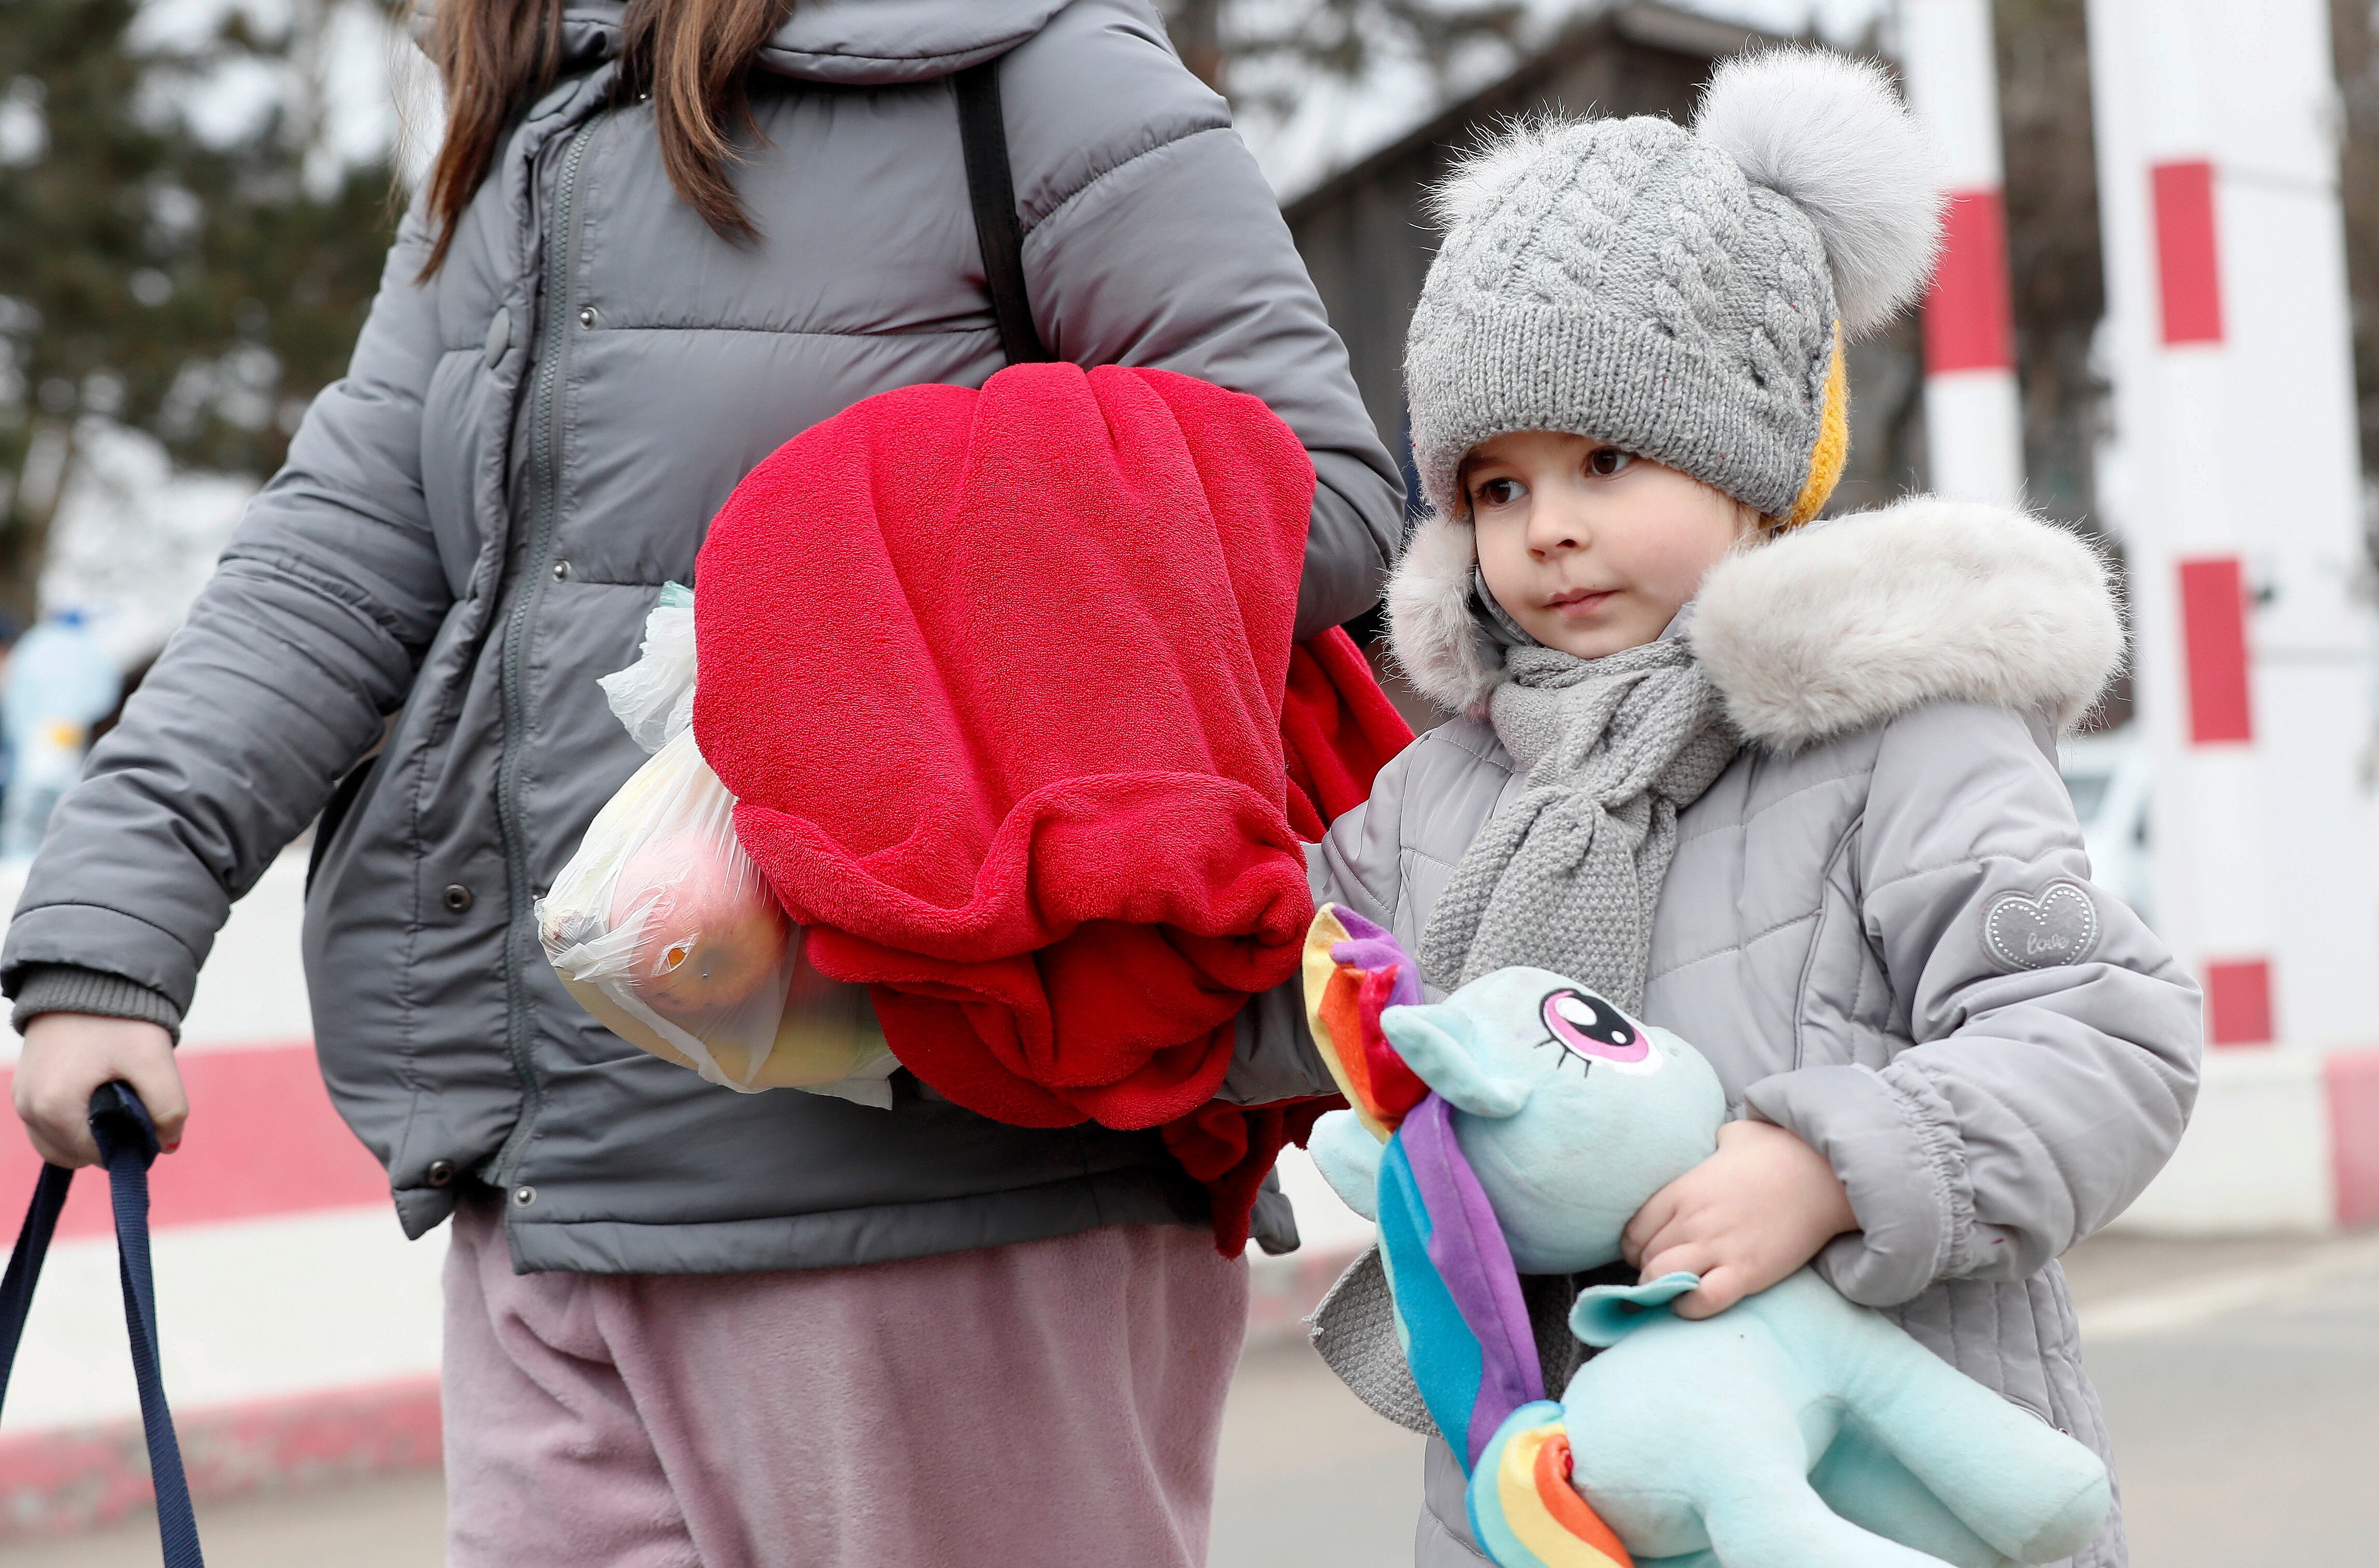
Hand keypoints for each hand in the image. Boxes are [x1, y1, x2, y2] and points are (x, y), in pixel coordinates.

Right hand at [13, 1014, 183, 1167]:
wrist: (86, 978)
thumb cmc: (120, 1019)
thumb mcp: (154, 1060)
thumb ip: (169, 1108)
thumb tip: (169, 1144)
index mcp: (54, 1108)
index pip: (99, 1155)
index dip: (133, 1144)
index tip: (150, 1118)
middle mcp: (28, 1109)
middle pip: (75, 1154)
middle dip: (109, 1141)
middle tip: (133, 1105)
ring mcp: (22, 1099)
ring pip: (59, 1143)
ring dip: (91, 1133)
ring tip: (116, 1095)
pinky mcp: (24, 1087)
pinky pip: (48, 1124)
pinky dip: (75, 1119)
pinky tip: (99, 1093)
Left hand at [1621, 1119, 1854, 1319]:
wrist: (1822, 1175)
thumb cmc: (1779, 1150)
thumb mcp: (1734, 1135)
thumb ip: (1711, 1144)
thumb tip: (1712, 1144)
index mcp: (1682, 1191)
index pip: (1633, 1230)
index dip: (1635, 1246)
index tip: (1647, 1250)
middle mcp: (1692, 1221)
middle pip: (1645, 1258)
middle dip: (1648, 1269)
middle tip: (1663, 1272)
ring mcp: (1717, 1247)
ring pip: (1661, 1279)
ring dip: (1661, 1288)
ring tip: (1674, 1288)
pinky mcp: (1746, 1272)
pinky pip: (1703, 1300)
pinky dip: (1689, 1307)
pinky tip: (1692, 1302)